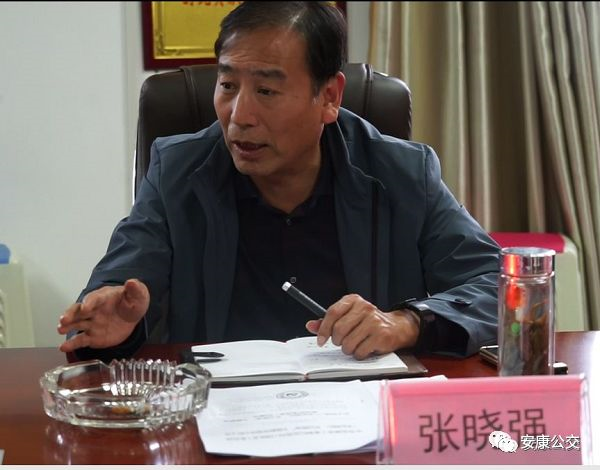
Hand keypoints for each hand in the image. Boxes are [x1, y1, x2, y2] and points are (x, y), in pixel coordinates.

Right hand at [57, 279, 149, 351]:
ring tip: (61, 329)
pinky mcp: (92, 336)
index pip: (94, 299)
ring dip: (67, 326)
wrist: (132, 317)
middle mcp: (93, 310)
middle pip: (78, 310)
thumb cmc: (132, 302)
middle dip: (70, 314)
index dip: (89, 303)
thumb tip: (132, 282)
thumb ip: (135, 289)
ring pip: (76, 324)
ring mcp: (91, 323)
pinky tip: (64, 347)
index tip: (85, 308)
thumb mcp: (138, 295)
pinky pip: (81, 340)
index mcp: (103, 298)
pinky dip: (72, 344)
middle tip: (64, 320)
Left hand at [305, 294, 419, 359]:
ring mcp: (374, 321)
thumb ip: (329, 321)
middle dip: (337, 341)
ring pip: (349, 343)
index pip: (332, 312)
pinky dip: (359, 354)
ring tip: (354, 345)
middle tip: (342, 342)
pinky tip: (364, 348)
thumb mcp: (348, 316)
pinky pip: (360, 351)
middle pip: (339, 329)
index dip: (324, 329)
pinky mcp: (381, 335)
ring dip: (348, 349)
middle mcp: (364, 307)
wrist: (396, 327)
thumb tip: (310, 325)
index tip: (321, 340)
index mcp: (353, 300)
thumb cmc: (368, 322)